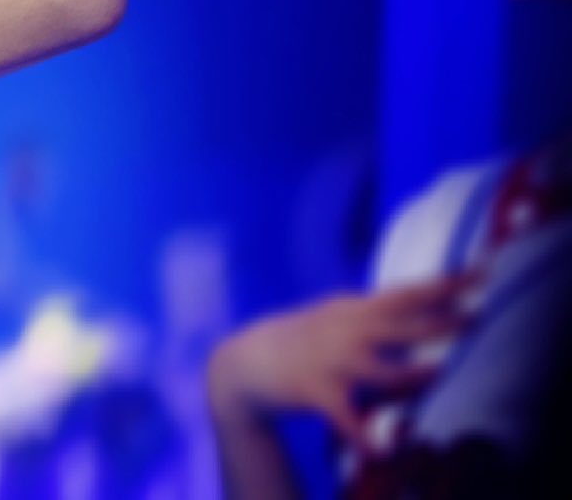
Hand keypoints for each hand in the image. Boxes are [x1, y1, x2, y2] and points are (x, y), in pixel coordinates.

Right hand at [206, 275, 476, 452]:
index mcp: (352, 311)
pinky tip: (379, 450)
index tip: (480, 275)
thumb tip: (422, 317)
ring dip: (412, 374)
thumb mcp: (335, 319)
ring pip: (380, 369)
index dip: (444, 285)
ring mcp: (330, 362)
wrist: (245, 363)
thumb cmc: (300, 341)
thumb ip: (373, 319)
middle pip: (400, 325)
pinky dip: (362, 436)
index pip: (407, 293)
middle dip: (440, 323)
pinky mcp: (315, 392)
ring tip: (438, 375)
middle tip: (477, 318)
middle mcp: (344, 331)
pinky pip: (345, 418)